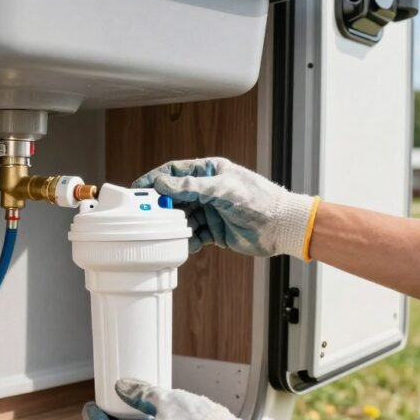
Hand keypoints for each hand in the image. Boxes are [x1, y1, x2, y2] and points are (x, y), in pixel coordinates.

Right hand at [133, 157, 316, 258]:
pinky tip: (183, 246)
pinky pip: (193, 235)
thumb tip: (163, 183)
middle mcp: (208, 191)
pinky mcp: (214, 231)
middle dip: (162, 207)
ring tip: (165, 234)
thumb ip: (192, 188)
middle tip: (147, 216)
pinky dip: (186, 242)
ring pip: (182, 218)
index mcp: (210, 172)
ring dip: (173, 226)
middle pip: (175, 197)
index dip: (155, 179)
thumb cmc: (259, 200)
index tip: (139, 189)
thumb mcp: (223, 190)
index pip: (175, 172)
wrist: (281, 227)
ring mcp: (210, 211)